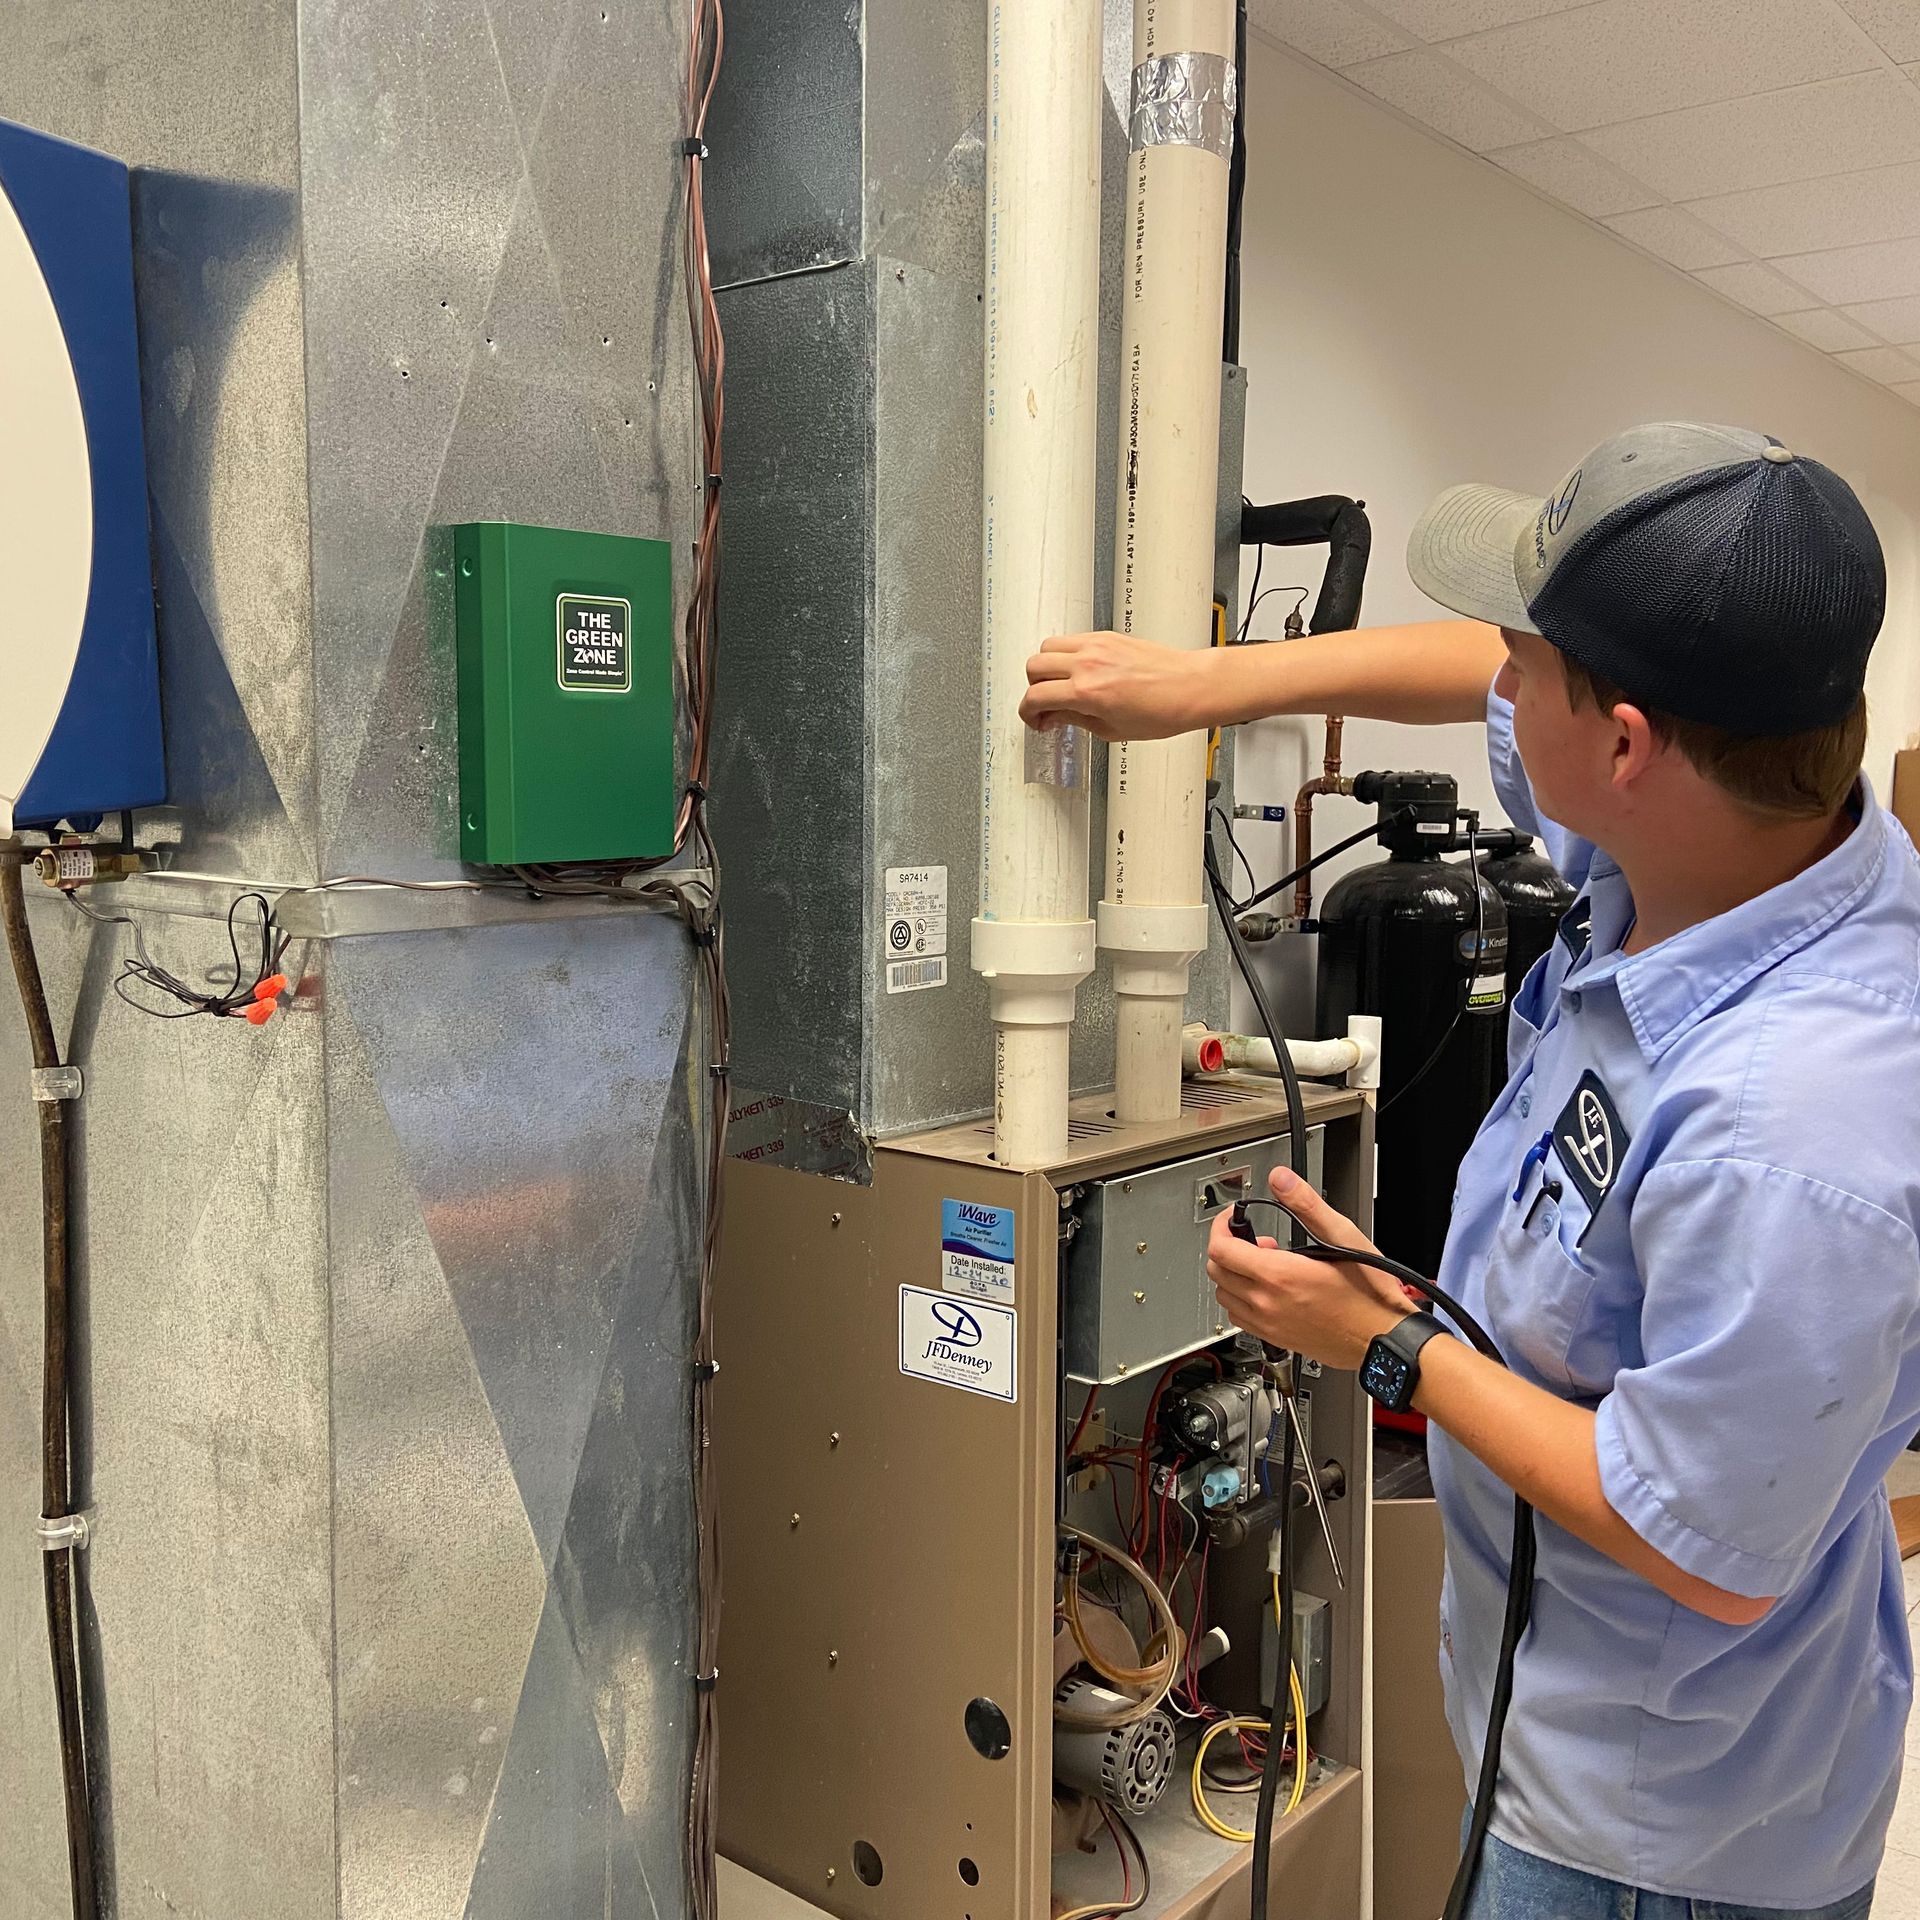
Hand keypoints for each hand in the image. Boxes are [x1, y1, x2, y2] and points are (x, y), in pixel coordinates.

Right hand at [1019, 631, 1223, 740]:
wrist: (1191, 687)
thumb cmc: (1164, 709)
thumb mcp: (1112, 729)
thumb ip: (1075, 720)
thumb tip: (1056, 717)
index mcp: (1087, 692)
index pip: (1035, 696)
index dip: (1027, 713)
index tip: (1035, 719)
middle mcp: (1088, 663)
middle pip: (1034, 666)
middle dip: (1033, 687)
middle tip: (1045, 703)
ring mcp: (1097, 645)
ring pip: (1047, 646)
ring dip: (1046, 666)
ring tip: (1059, 684)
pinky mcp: (1107, 636)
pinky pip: (1071, 639)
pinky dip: (1066, 654)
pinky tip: (1078, 670)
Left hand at [1204, 1168, 1412, 1369]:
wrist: (1384, 1339)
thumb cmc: (1370, 1294)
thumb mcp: (1343, 1236)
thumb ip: (1306, 1204)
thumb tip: (1281, 1180)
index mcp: (1279, 1276)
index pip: (1221, 1249)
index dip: (1222, 1226)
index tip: (1234, 1218)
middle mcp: (1267, 1303)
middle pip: (1217, 1271)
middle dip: (1229, 1247)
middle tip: (1258, 1240)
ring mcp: (1269, 1324)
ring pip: (1224, 1295)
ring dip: (1234, 1275)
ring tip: (1266, 1265)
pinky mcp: (1276, 1338)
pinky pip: (1239, 1317)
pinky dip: (1242, 1299)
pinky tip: (1268, 1290)